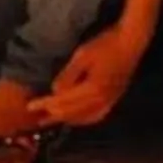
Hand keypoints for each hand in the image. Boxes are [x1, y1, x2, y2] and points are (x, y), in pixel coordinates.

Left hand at [30, 19, 149, 128]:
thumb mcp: (82, 56)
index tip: (30, 106)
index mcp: (92, 90)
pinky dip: (83, 119)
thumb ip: (68, 76)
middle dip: (53, 115)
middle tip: (37, 118)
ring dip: (67, 119)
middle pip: (72, 112)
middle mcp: (101, 100)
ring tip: (52, 120)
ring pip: (84, 117)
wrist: (131, 43)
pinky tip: (76, 118)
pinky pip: (96, 115)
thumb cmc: (106, 45)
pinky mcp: (114, 99)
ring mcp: (110, 101)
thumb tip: (54, 91)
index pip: (63, 101)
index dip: (45, 104)